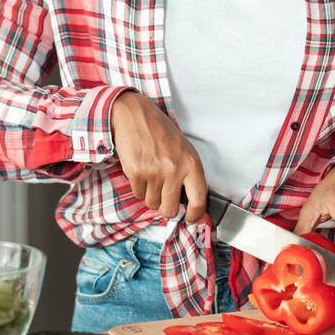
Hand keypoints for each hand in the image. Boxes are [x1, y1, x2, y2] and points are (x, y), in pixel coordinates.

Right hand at [110, 91, 208, 223]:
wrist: (135, 115)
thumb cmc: (160, 132)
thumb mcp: (184, 150)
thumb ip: (188, 175)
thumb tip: (190, 202)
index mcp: (191, 163)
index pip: (199, 199)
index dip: (195, 215)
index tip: (191, 219)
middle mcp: (174, 170)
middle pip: (170, 209)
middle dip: (165, 207)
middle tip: (163, 196)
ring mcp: (154, 172)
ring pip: (152, 203)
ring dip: (150, 195)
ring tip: (151, 176)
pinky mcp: (136, 173)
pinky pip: (138, 194)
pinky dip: (138, 187)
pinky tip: (141, 171)